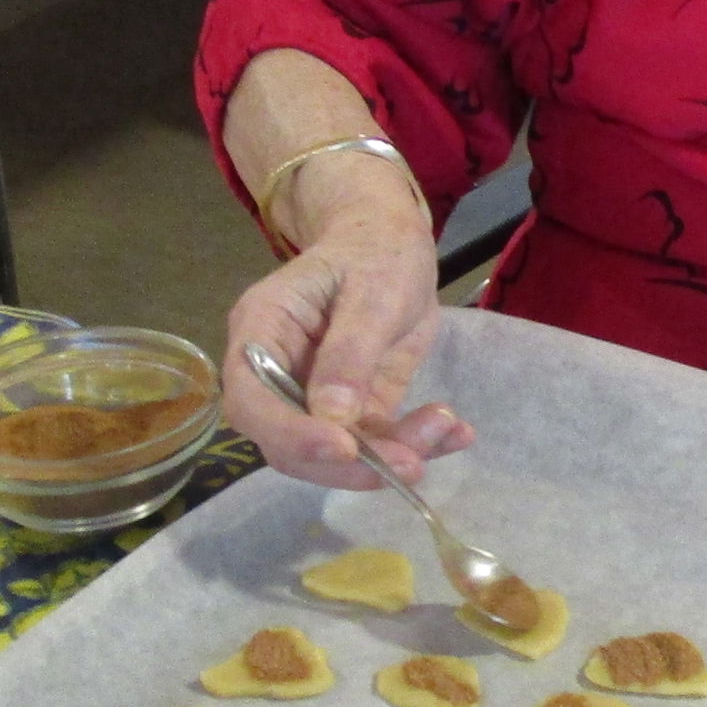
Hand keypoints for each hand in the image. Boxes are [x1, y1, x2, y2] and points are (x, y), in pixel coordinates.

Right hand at [219, 168, 465, 489]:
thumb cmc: (375, 249)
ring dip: (389, 457)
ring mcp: (313, 395)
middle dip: (349, 464)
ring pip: (335, 453)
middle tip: (411, 463)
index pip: (250, 400)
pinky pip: (375, 441)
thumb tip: (333, 418)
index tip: (342, 448)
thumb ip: (351, 352)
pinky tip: (457, 434)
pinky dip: (415, 444)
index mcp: (262, 330)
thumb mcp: (373, 290)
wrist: (394, 242)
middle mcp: (277, 372)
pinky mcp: (354, 408)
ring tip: (447, 431)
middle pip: (289, 443)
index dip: (290, 434)